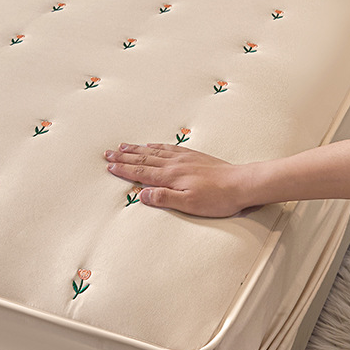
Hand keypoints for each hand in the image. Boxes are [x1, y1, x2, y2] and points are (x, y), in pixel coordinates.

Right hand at [104, 143, 259, 216]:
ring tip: (123, 146)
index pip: (141, 172)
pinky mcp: (194, 156)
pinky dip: (156, 145)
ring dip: (137, 149)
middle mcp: (175, 164)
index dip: (123, 169)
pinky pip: (169, 147)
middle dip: (124, 156)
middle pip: (144, 158)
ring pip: (154, 151)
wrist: (241, 183)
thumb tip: (141, 194)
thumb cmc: (218, 197)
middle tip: (109, 153)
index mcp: (171, 176)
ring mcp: (184, 158)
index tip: (110, 166)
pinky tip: (152, 144)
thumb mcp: (189, 204)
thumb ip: (164, 198)